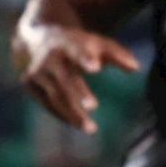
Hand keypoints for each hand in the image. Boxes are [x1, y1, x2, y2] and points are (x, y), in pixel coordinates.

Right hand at [17, 23, 140, 133]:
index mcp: (67, 43)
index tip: (96, 67)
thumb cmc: (76, 44)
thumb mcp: (96, 43)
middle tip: (93, 106)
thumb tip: (136, 68)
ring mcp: (36, 72)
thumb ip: (117, 54)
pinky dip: (62, 114)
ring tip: (92, 129)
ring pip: (54, 96)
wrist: (38, 37)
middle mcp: (48, 57)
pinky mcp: (29, 84)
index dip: (85, 58)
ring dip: (72, 113)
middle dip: (77, 92)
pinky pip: (47, 103)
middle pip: (63, 78)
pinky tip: (77, 124)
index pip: (76, 50)